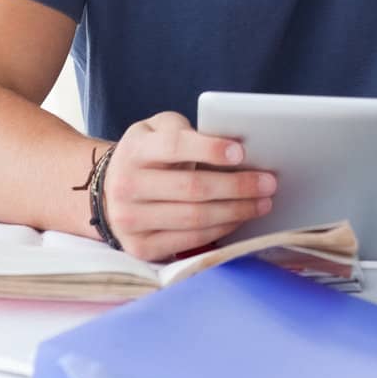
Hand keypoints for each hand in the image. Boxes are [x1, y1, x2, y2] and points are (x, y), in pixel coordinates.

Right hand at [98, 111, 277, 261]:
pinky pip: (190, 240)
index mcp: (135, 150)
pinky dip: (221, 230)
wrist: (107, 192)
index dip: (210, 149)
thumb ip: (186, 131)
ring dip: (236, 211)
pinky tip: (240, 219)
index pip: (175, 147)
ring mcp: (131, 220)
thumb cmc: (148, 155)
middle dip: (237, 186)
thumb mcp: (157, 130)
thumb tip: (233, 144)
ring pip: (195, 218)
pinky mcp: (141, 247)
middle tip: (269, 182)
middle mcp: (127, 185)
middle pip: (192, 188)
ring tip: (263, 202)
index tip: (241, 151)